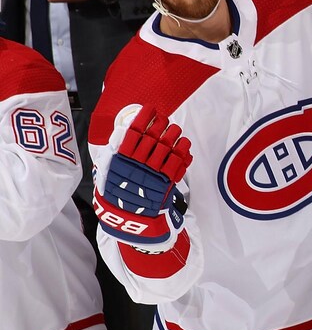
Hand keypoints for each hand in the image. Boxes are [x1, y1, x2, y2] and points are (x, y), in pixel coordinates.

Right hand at [93, 105, 191, 250]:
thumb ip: (116, 152)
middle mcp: (138, 163)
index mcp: (121, 159)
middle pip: (153, 136)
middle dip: (161, 124)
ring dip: (174, 135)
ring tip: (175, 129)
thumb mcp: (109, 171)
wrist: (129, 220)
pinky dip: (183, 151)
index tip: (151, 109)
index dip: (144, 117)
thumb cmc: (117, 194)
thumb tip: (122, 131)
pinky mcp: (166, 182)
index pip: (133, 131)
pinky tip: (184, 145)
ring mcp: (153, 173)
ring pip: (167, 147)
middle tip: (165, 119)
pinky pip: (178, 162)